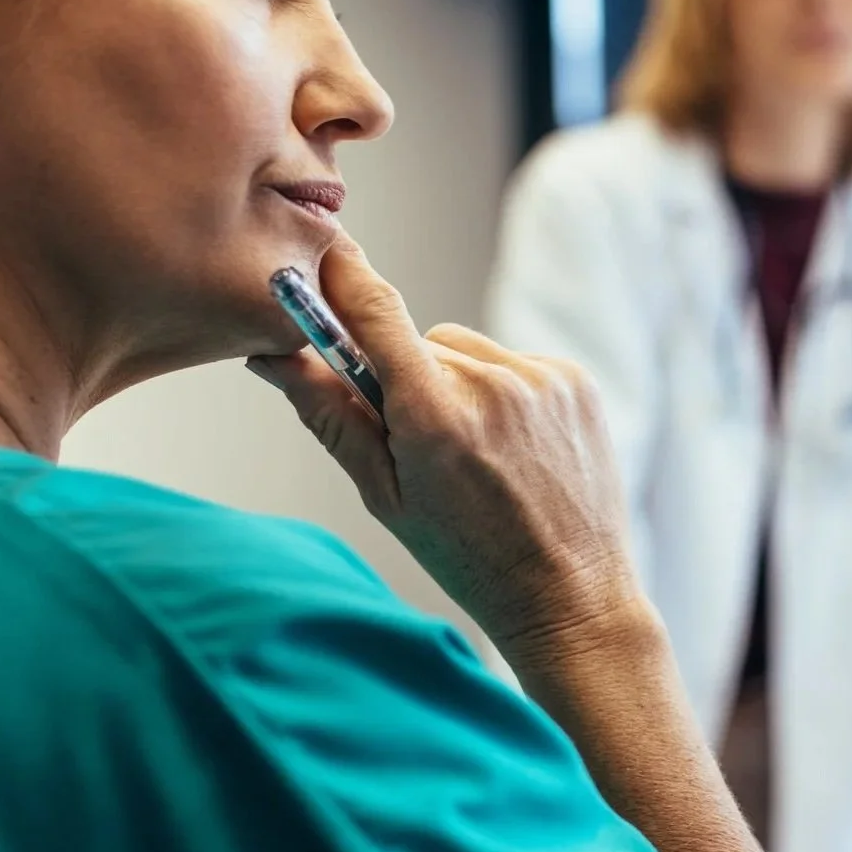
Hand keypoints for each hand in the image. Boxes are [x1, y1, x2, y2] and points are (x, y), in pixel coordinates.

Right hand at [250, 232, 643, 669]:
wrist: (569, 596)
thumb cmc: (469, 559)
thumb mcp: (384, 496)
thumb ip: (332, 416)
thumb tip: (276, 358)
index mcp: (432, 416)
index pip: (373, 311)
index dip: (342, 277)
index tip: (323, 255)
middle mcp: (490, 384)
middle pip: (417, 342)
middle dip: (404, 377)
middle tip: (418, 444)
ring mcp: (540, 378)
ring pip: (464, 350)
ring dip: (455, 384)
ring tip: (474, 453)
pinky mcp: (574, 380)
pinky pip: (512, 363)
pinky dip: (501, 393)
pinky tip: (511, 450)